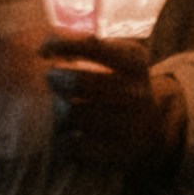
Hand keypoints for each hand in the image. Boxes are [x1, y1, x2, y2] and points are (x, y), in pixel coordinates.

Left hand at [42, 41, 183, 171]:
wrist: (149, 128)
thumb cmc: (118, 84)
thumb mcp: (115, 56)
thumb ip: (84, 43)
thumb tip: (45, 43)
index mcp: (134, 62)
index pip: (91, 46)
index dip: (60, 44)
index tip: (44, 50)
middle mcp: (135, 93)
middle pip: (75, 82)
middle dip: (55, 78)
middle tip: (53, 79)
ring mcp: (128, 125)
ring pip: (70, 113)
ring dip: (57, 108)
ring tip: (62, 105)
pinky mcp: (116, 152)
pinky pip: (70, 143)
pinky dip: (62, 136)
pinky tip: (69, 131)